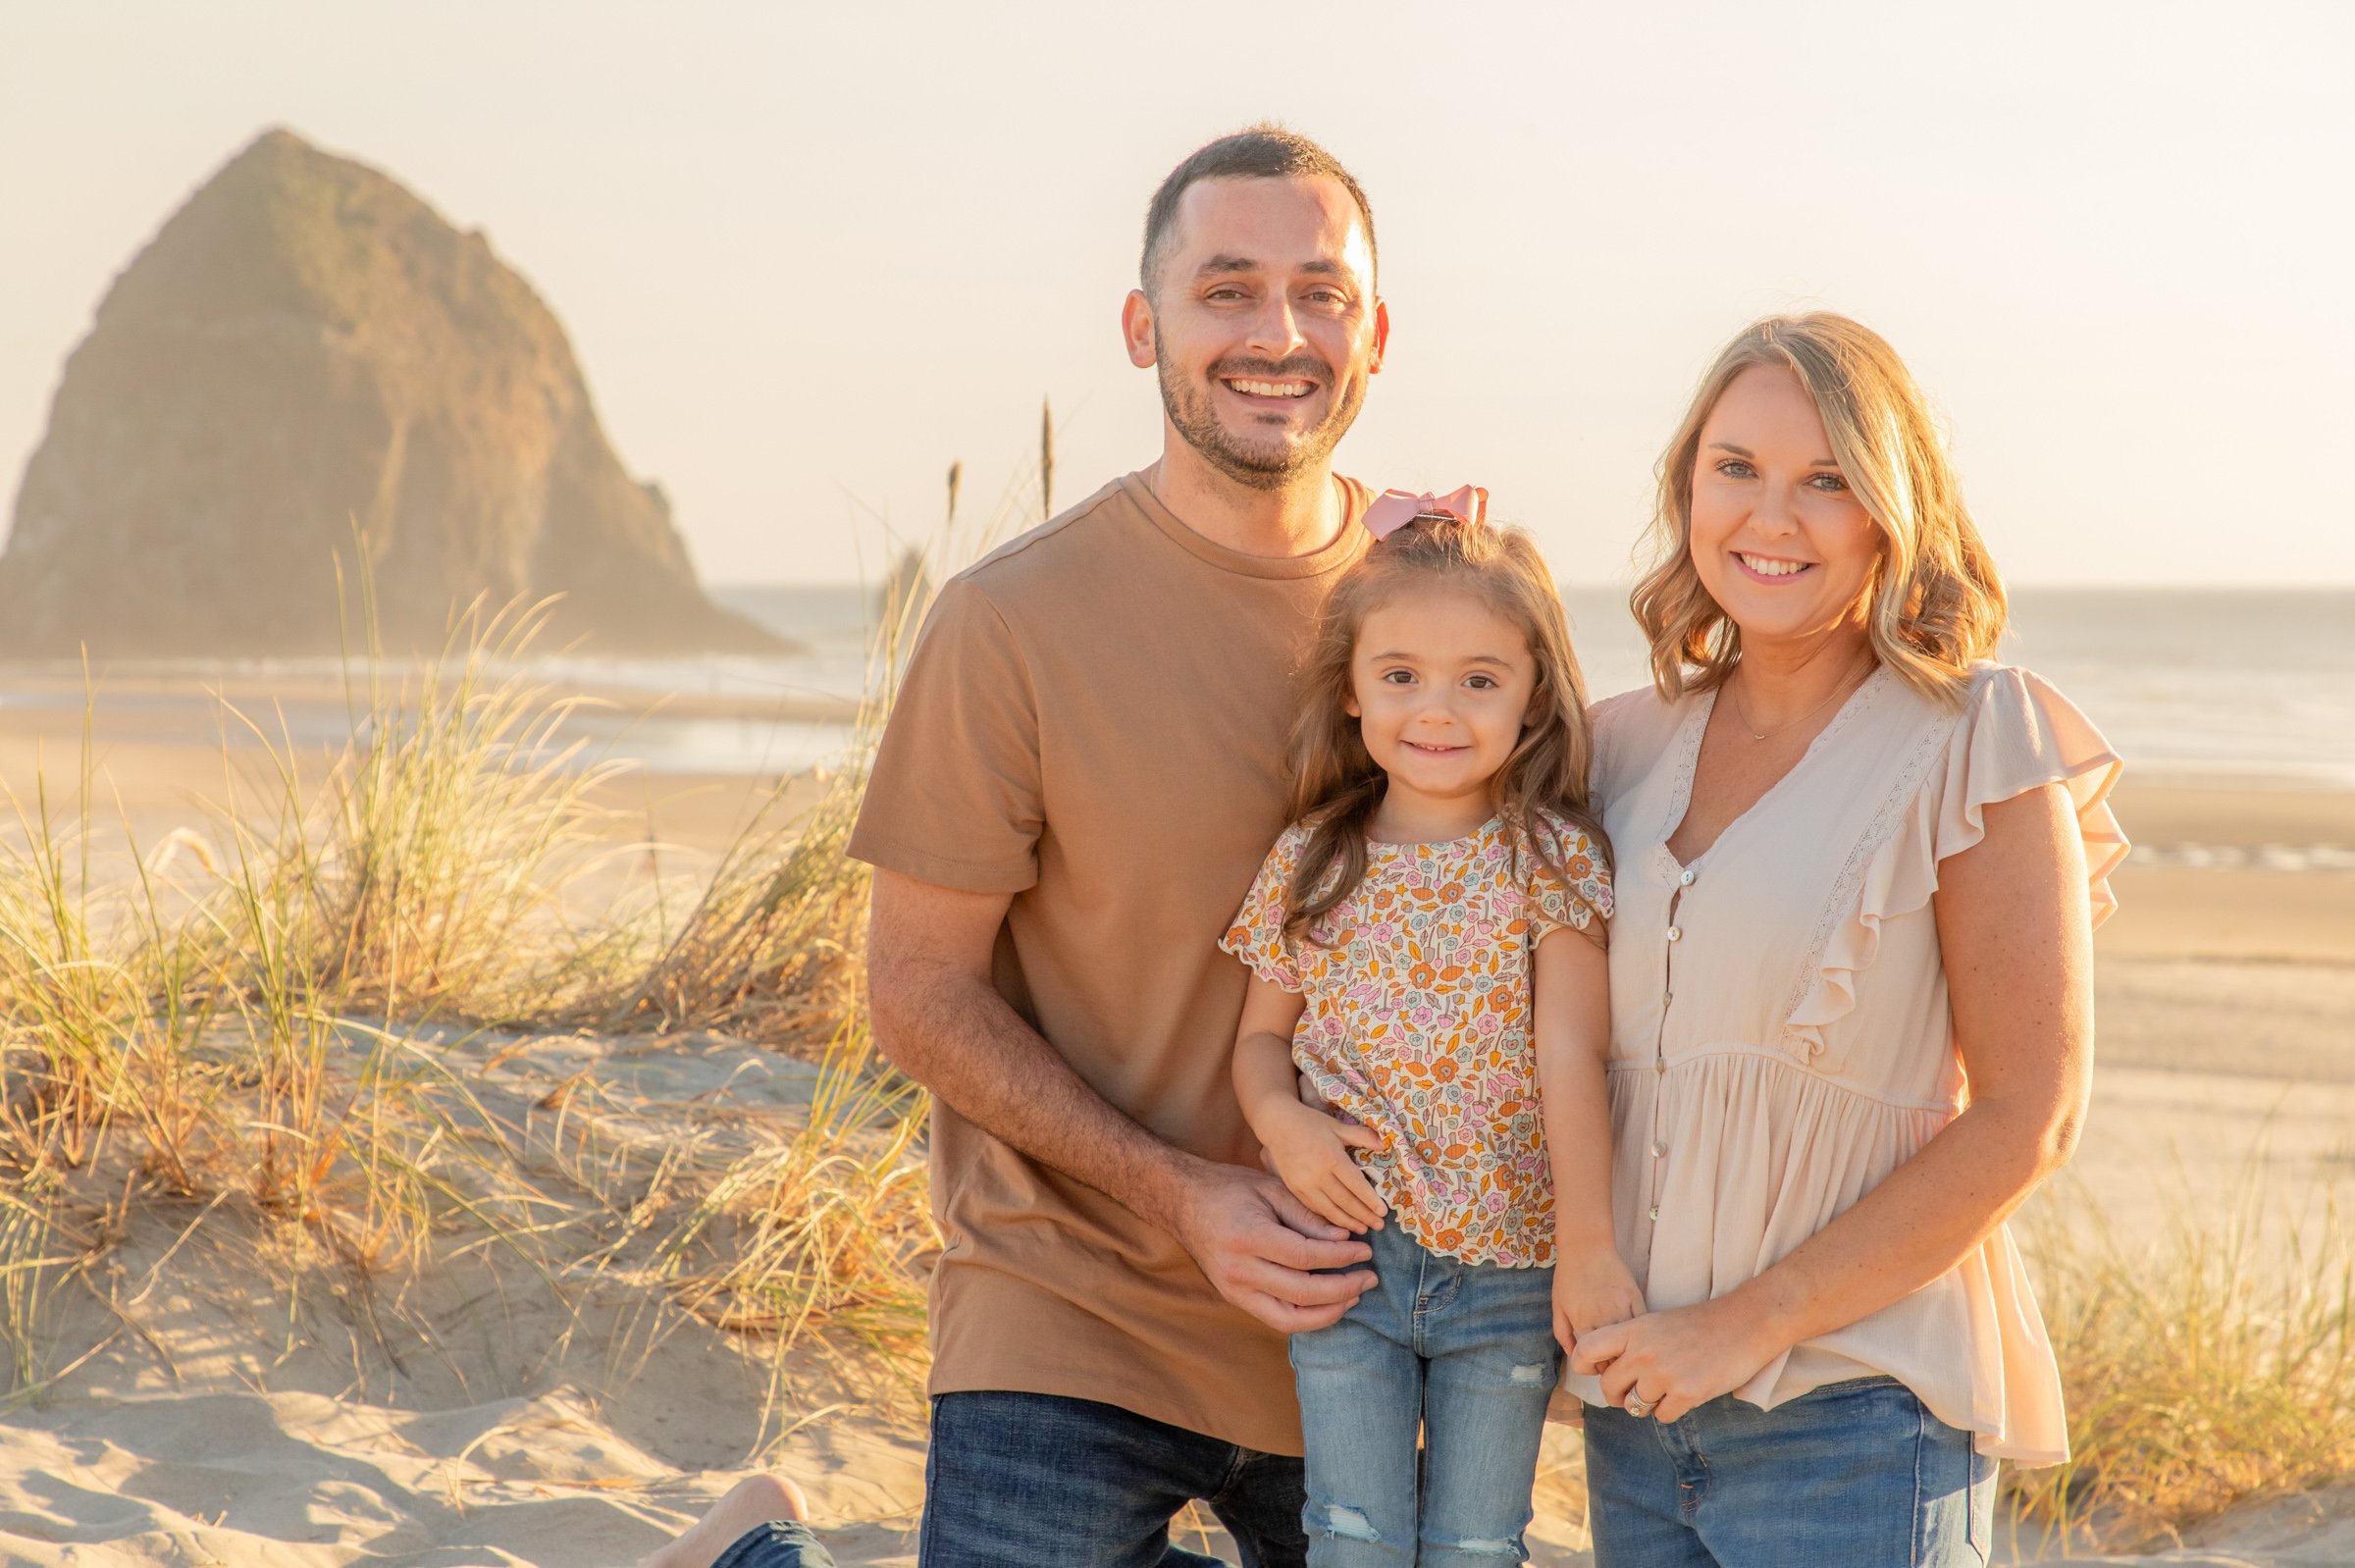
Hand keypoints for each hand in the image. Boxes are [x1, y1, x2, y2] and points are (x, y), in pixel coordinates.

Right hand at [1171, 1161, 1376, 1333]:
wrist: (1181, 1202)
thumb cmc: (1227, 1188)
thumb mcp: (1270, 1189)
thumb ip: (1307, 1216)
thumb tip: (1345, 1238)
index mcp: (1248, 1237)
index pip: (1306, 1258)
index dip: (1341, 1258)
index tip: (1365, 1252)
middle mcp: (1239, 1270)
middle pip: (1302, 1293)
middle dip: (1344, 1289)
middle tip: (1370, 1277)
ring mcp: (1233, 1290)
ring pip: (1290, 1319)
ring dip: (1328, 1313)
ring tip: (1354, 1297)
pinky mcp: (1234, 1299)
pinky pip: (1276, 1318)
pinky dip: (1306, 1316)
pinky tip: (1328, 1304)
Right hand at [1253, 1095, 1387, 1233]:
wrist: (1277, 1125)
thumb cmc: (1311, 1123)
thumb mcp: (1338, 1125)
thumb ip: (1362, 1135)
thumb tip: (1385, 1144)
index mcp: (1331, 1157)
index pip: (1355, 1185)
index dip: (1370, 1200)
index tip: (1383, 1212)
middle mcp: (1317, 1175)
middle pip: (1345, 1201)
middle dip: (1364, 1216)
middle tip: (1379, 1226)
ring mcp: (1304, 1184)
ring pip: (1330, 1210)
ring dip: (1348, 1222)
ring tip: (1363, 1229)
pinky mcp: (1295, 1190)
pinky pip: (1315, 1208)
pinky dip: (1330, 1218)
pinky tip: (1341, 1223)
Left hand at [1551, 1246, 1645, 1359]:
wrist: (1587, 1247)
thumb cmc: (1569, 1277)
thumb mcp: (1558, 1306)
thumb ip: (1563, 1335)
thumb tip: (1574, 1357)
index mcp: (1583, 1322)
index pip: (1594, 1360)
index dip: (1596, 1368)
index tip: (1597, 1367)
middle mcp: (1604, 1317)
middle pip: (1615, 1355)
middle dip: (1613, 1364)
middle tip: (1612, 1362)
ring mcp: (1622, 1307)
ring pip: (1632, 1343)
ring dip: (1629, 1351)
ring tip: (1625, 1352)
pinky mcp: (1636, 1297)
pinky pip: (1642, 1324)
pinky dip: (1640, 1334)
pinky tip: (1636, 1336)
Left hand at [1570, 1294, 1784, 1424]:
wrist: (1745, 1324)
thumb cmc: (1700, 1324)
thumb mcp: (1657, 1323)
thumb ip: (1632, 1342)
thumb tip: (1609, 1370)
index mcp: (1634, 1329)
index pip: (1586, 1348)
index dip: (1582, 1364)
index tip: (1593, 1371)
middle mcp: (1643, 1352)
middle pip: (1608, 1386)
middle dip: (1617, 1395)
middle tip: (1628, 1395)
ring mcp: (1664, 1374)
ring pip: (1634, 1406)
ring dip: (1645, 1405)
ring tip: (1661, 1393)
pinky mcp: (1686, 1393)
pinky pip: (1661, 1416)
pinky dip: (1669, 1411)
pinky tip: (1682, 1396)